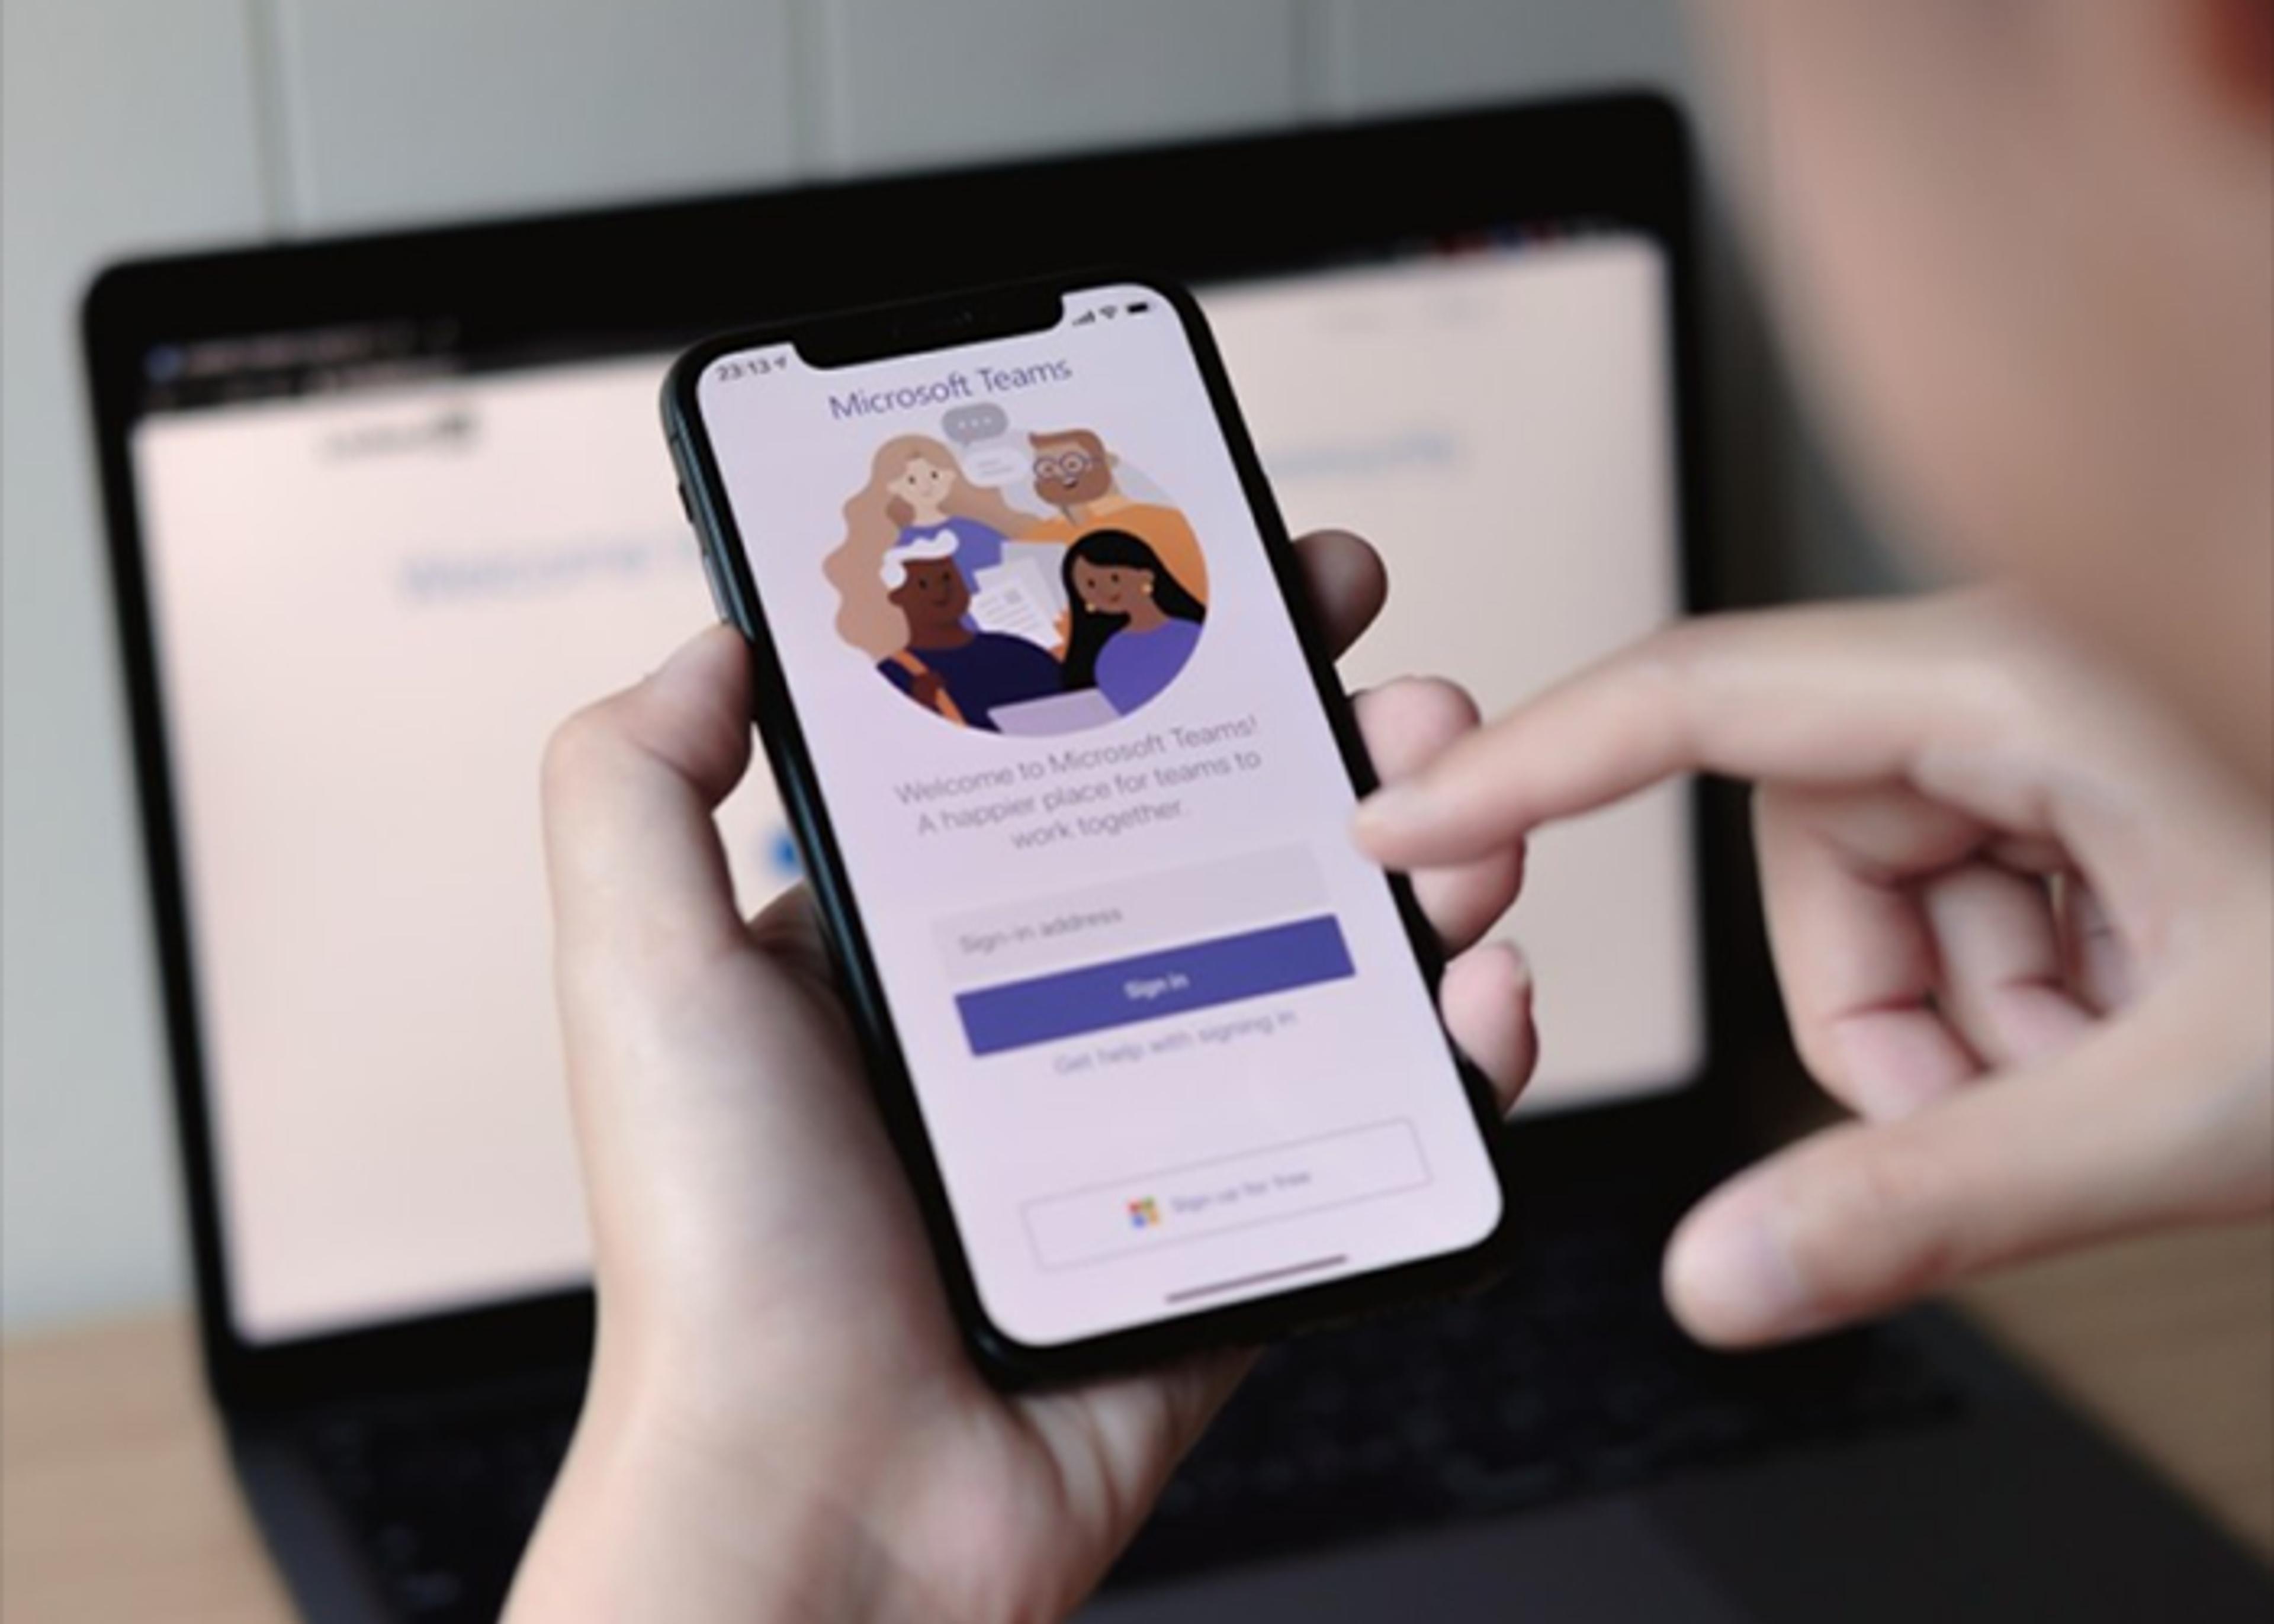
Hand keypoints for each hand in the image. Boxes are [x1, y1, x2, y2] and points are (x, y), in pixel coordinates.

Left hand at [508, 532, 1536, 1623]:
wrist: (824, 1506)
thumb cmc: (721, 1249)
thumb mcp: (644, 972)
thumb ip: (638, 784)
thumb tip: (722, 630)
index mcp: (930, 936)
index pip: (1076, 750)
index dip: (1175, 650)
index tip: (1254, 571)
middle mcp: (1050, 1006)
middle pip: (1234, 830)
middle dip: (1336, 732)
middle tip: (1397, 680)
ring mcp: (1158, 1112)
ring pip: (1331, 952)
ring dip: (1424, 857)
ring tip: (1465, 809)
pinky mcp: (1239, 1218)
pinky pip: (1380, 1114)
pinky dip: (1458, 1044)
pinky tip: (1481, 984)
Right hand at [1358, 590, 2272, 1347]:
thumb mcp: (2196, 1095)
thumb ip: (1939, 1196)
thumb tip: (1721, 1278)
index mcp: (2024, 674)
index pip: (1702, 693)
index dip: (1531, 763)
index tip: (1408, 819)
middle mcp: (2028, 677)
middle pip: (1813, 844)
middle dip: (1883, 1008)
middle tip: (2007, 1106)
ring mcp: (2069, 733)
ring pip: (1899, 893)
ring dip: (1973, 1021)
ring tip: (2126, 1068)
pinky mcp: (2106, 791)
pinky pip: (1979, 906)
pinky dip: (2030, 1003)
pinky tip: (2150, 1026)